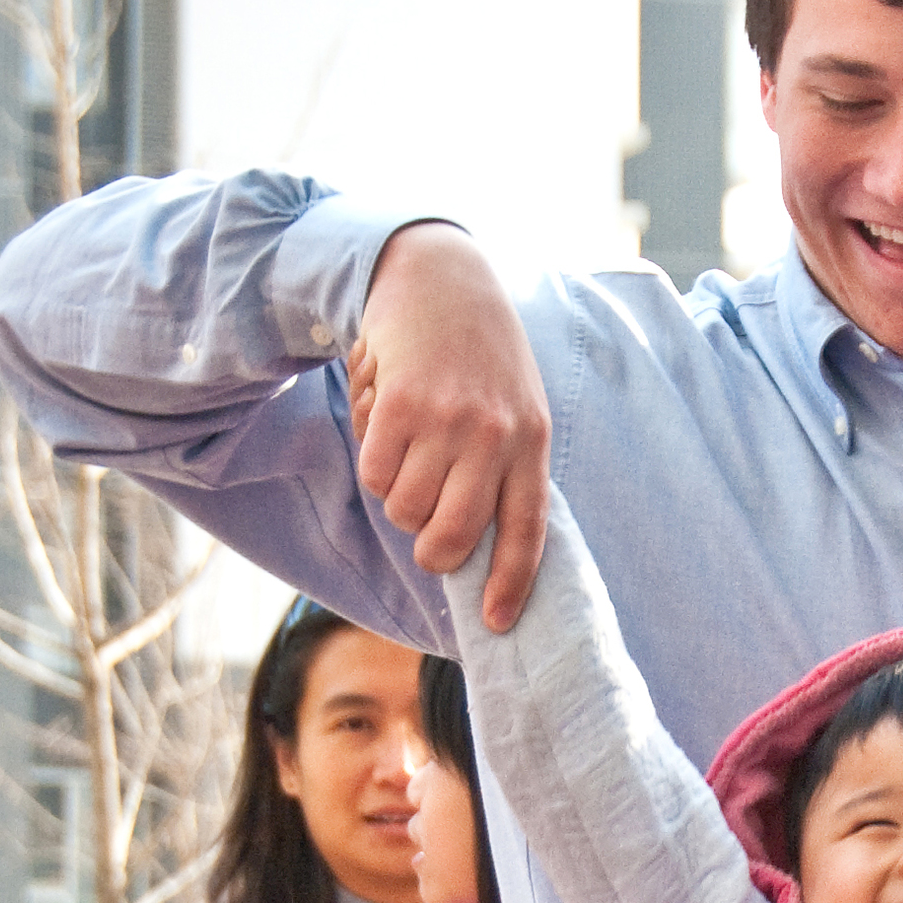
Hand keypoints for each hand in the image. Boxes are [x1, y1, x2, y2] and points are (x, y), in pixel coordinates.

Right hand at [346, 223, 550, 627]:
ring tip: (408, 447)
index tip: (497, 624)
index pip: (526, 531)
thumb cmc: (478, 356)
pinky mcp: (402, 405)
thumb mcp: (515, 405)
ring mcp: (449, 421)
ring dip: (396, 493)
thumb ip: (503, 469)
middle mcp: (496, 437)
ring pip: (404, 510)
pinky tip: (387, 420)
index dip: (510, 584)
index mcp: (531, 442)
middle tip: (422, 529)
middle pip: (452, 538)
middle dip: (430, 549)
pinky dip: (371, 460)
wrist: (440, 279)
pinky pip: (374, 473)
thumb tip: (474, 545)